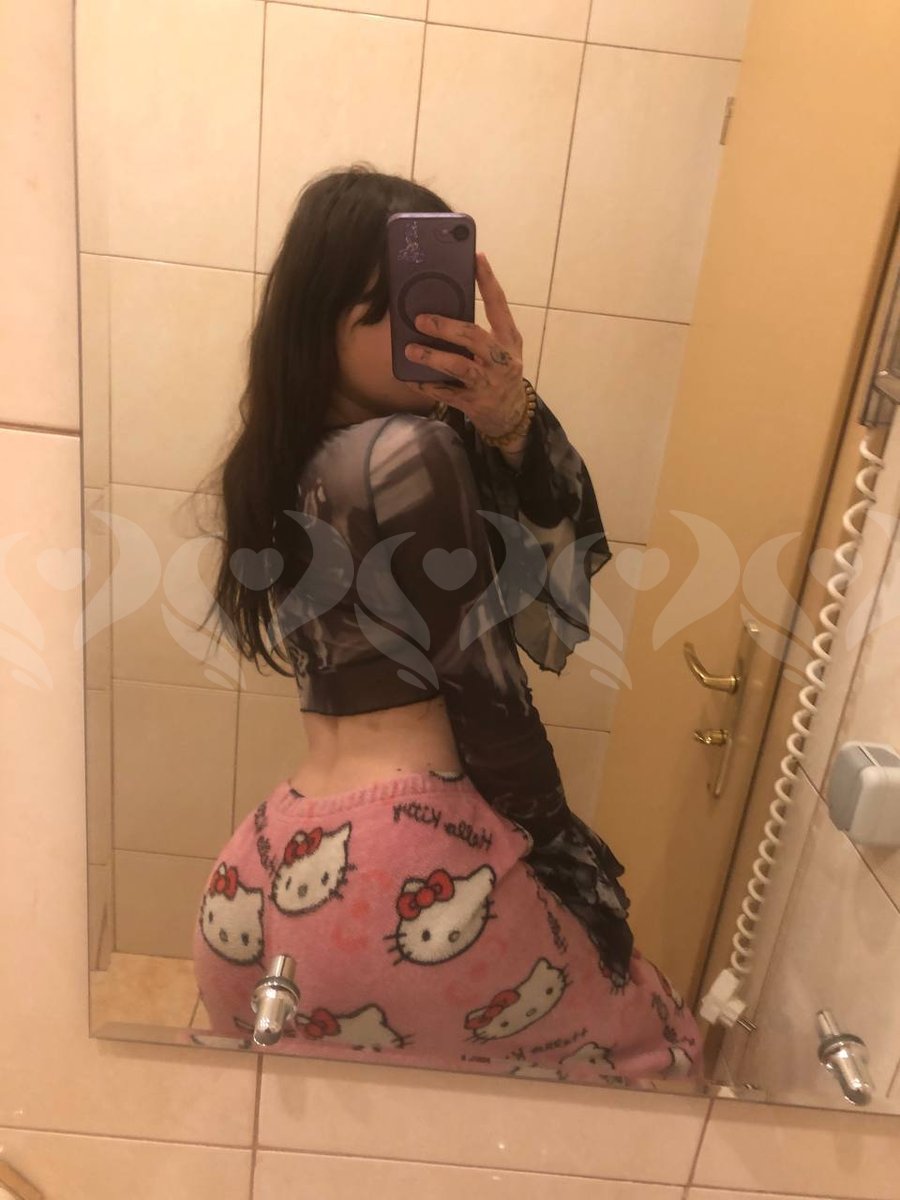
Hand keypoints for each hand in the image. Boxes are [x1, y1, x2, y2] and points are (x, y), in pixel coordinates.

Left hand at [402, 251, 527, 441]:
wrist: (511, 416)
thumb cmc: (501, 373)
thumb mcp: (502, 348)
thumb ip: (483, 329)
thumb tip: (446, 303)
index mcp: (509, 339)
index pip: (500, 305)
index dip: (488, 281)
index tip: (476, 258)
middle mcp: (502, 360)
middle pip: (475, 338)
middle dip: (447, 327)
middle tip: (420, 319)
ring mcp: (488, 383)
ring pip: (459, 367)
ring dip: (433, 358)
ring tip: (410, 350)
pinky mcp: (473, 404)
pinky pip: (445, 393)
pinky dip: (426, 385)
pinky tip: (410, 377)